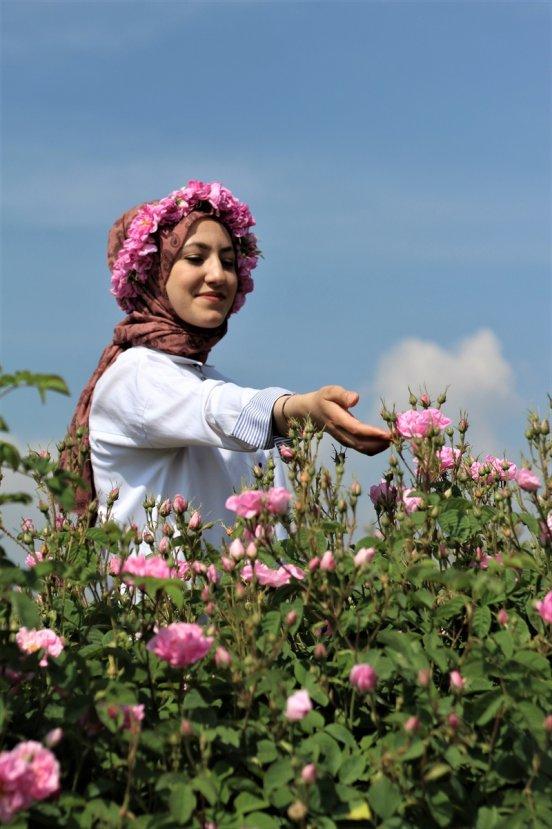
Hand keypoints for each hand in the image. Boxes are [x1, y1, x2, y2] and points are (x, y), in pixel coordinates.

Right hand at [273, 386, 390, 455]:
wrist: (310, 412)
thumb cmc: (323, 398)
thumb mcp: (329, 391)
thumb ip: (342, 394)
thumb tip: (355, 400)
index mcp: (336, 419)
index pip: (356, 429)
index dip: (372, 433)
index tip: (388, 433)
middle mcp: (340, 433)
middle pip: (361, 443)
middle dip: (380, 442)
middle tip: (398, 437)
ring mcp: (343, 439)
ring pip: (362, 448)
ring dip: (380, 446)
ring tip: (396, 439)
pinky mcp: (347, 441)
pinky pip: (362, 449)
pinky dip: (375, 448)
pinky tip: (387, 442)